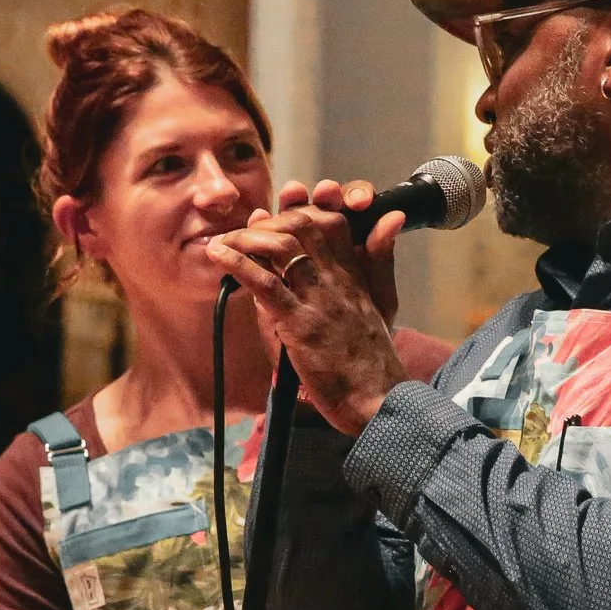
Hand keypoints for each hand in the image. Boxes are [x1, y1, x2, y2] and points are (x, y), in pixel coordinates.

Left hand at [207, 180, 409, 434]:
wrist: (378, 399)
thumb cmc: (374, 359)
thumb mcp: (385, 300)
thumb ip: (382, 257)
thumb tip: (393, 216)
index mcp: (355, 274)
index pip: (330, 223)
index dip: (302, 210)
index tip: (278, 214)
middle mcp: (337, 279)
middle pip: (303, 226)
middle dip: (270, 219)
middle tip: (245, 229)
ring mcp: (318, 300)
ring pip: (282, 247)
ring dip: (246, 237)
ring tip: (224, 240)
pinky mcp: (300, 324)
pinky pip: (266, 284)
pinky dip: (238, 264)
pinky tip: (218, 254)